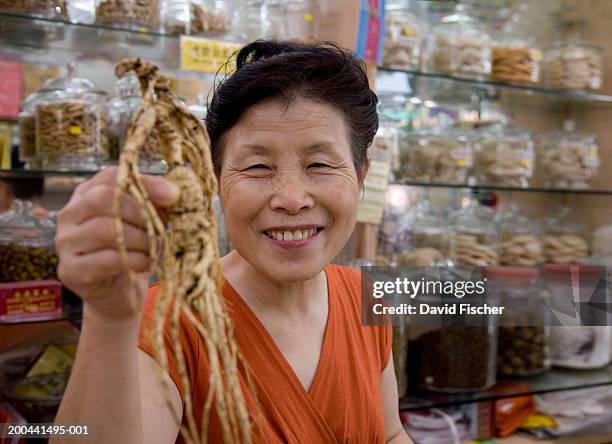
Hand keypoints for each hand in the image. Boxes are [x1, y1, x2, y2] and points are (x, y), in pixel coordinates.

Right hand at [56, 167, 178, 321]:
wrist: (117, 295)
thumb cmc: (132, 251)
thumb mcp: (146, 222)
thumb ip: (155, 203)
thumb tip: (173, 192)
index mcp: (87, 194)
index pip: (112, 176)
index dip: (145, 183)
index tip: (172, 196)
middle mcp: (70, 214)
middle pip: (103, 199)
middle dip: (140, 213)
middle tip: (159, 229)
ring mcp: (65, 243)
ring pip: (105, 229)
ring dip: (140, 239)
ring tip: (153, 248)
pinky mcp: (70, 270)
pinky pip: (107, 259)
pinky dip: (135, 259)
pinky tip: (145, 263)